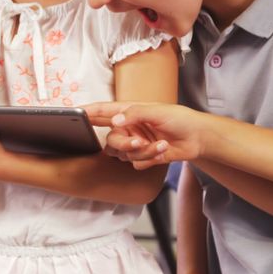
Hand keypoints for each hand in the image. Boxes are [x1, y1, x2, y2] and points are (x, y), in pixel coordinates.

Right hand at [85, 102, 204, 167]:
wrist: (198, 138)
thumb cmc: (179, 118)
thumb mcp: (157, 111)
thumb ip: (134, 114)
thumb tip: (115, 121)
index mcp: (128, 112)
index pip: (102, 111)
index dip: (88, 112)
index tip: (74, 113)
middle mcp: (128, 128)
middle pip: (111, 140)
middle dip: (124, 143)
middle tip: (138, 142)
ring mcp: (135, 143)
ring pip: (124, 154)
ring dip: (143, 152)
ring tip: (161, 145)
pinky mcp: (144, 156)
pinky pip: (136, 162)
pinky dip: (150, 158)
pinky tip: (164, 150)